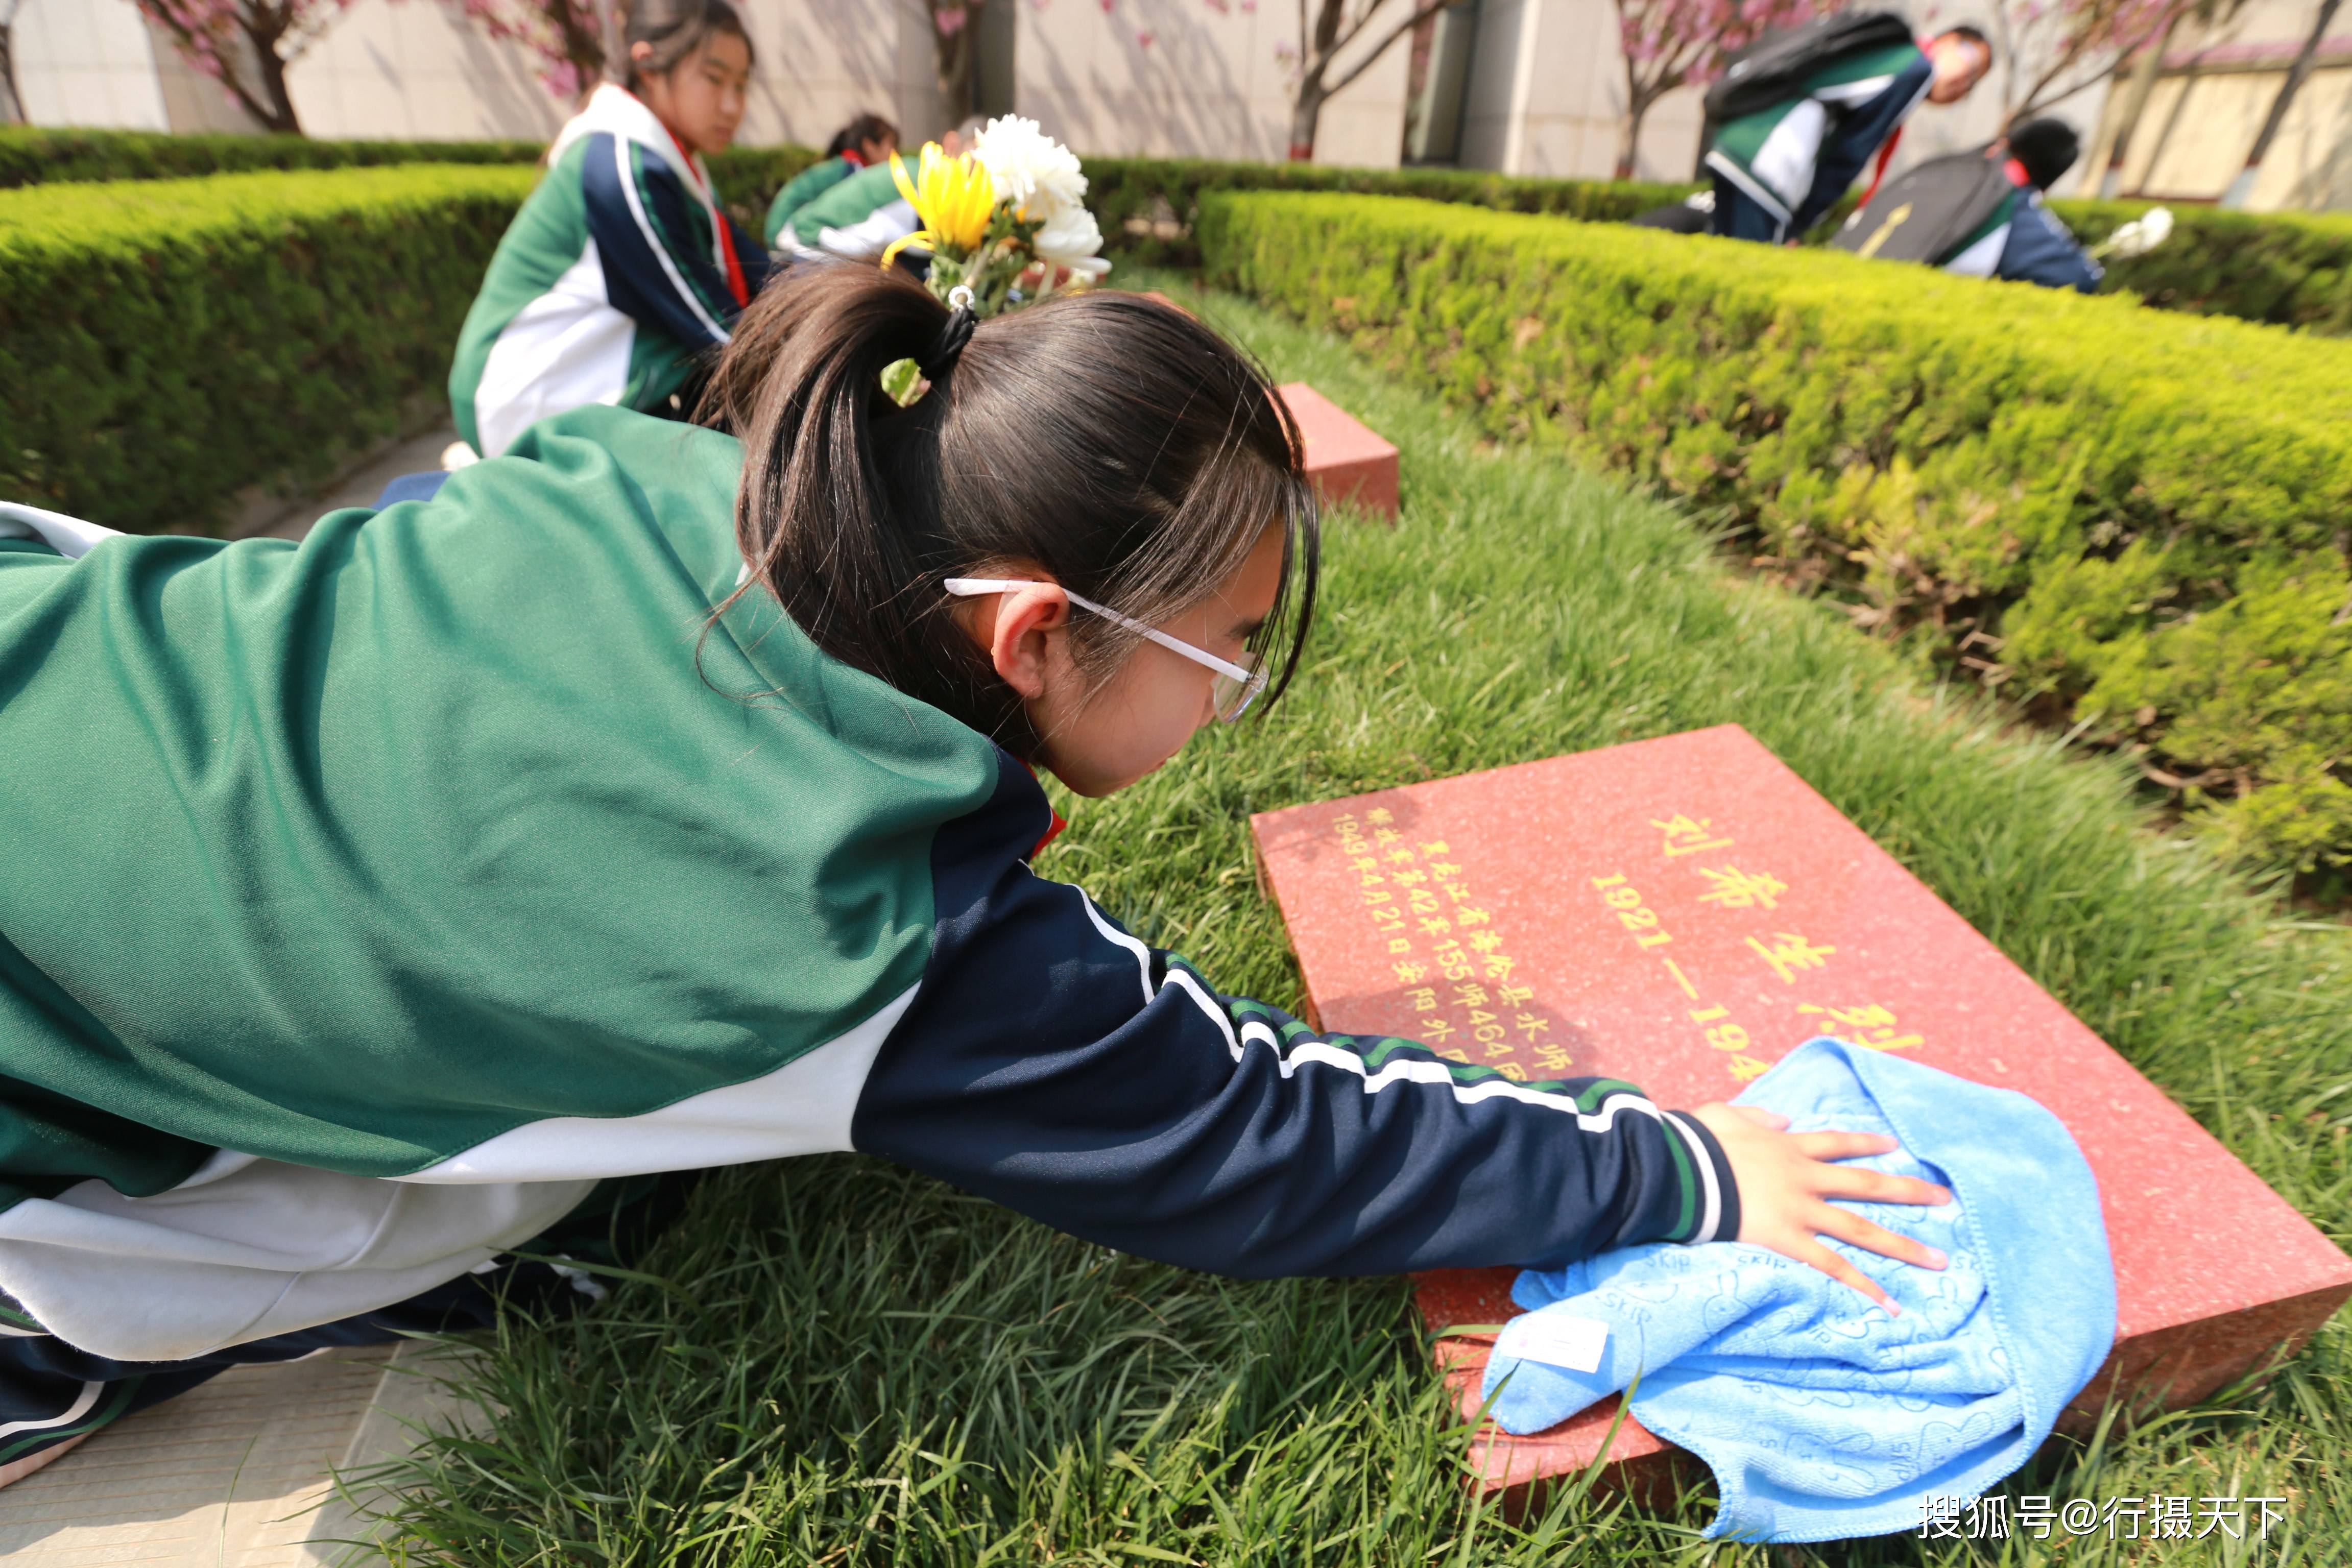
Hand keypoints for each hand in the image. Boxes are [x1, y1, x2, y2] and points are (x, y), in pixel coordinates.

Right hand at [1691, 1102, 1951, 1313]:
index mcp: (1789, 1147)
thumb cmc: (1696, 1141)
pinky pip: (1832, 1266)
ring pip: (1861, 1229)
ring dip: (1902, 1245)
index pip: (1837, 1143)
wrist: (1684, 1168)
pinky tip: (1891, 1303)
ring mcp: (1801, 1210)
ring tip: (1938, 1260)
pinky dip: (1863, 1285)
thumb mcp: (1724, 1116)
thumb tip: (1779, 1120)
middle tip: (1945, 1198)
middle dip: (1908, 1190)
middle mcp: (1805, 1178)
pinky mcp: (1788, 1240)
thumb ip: (1755, 1117)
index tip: (1893, 1144)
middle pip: (1866, 1184)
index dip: (1866, 1143)